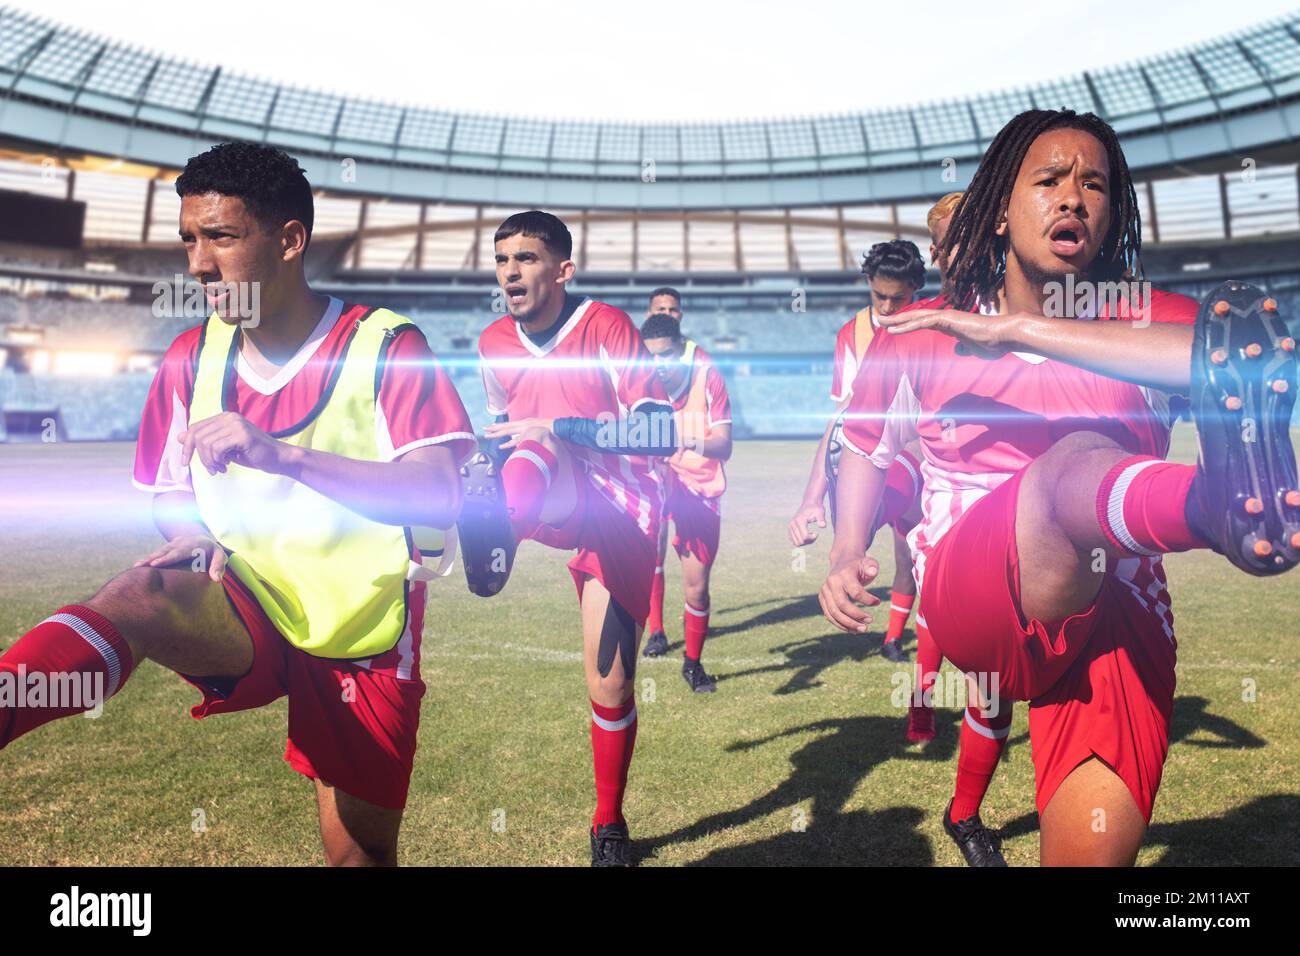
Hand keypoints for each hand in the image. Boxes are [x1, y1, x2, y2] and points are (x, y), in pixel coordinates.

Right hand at [134, 533, 226, 581]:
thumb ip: (218, 567)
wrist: (203, 540)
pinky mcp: (166, 549)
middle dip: (152, 558)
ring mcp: (171, 545)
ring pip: (158, 552)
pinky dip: (146, 560)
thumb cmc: (213, 553)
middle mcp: (180, 543)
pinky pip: (155, 555)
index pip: (179, 552)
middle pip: (165, 551)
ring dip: (146, 559)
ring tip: (135, 568)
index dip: (167, 558)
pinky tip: (136, 568)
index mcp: (193, 545)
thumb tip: (217, 580)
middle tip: (140, 566)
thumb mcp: (220, 557)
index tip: (156, 564)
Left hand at [180, 412, 288, 475]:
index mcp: (224, 417)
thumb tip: (179, 436)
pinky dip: (217, 460)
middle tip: (212, 469)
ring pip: (206, 443)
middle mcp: (229, 417)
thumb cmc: (252, 454)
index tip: (186, 463)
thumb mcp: (224, 448)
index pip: (195, 428)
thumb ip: (205, 441)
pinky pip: (217, 448)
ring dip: (209, 461)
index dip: (187, 446)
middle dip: (199, 457)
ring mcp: (236, 424)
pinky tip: (227, 465)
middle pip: (197, 436)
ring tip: (220, 468)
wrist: (277, 458)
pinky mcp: (242, 435)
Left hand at [483, 417, 555, 449]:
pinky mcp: (528, 435)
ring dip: (497, 434)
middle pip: (506, 426)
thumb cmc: (549, 429)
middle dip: (494, 427)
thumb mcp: (537, 428)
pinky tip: (501, 446)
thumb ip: (530, 432)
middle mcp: (523, 424)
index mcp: (524, 422)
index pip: (509, 424)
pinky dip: (508, 444)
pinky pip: (516, 440)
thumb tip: (524, 438)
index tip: (491, 426)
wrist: (558, 428)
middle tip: (484, 428)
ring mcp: (525, 429)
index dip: (500, 425)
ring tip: (488, 435)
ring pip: (508, 431)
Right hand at [788, 500, 826, 545]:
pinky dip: (801, 541)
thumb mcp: (820, 512)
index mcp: (799, 521)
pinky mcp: (790, 529)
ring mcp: (790, 527)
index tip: (817, 534)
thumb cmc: (816, 508)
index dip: (812, 538)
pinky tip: (806, 535)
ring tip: (810, 536)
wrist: (809, 503)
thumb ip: (821, 519)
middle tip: (814, 535)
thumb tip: (823, 526)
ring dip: (805, 542)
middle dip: (809, 541)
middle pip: (800, 541)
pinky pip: (794, 541)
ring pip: (796, 543)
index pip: (804, 537)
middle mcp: (792, 524)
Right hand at [819, 554, 880, 632]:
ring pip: (834, 613)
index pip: (855, 592)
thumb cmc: (858, 565)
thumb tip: (872, 571)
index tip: (878, 602)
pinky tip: (853, 629)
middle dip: (857, 616)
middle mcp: (831, 583)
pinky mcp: (822, 599)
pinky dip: (840, 624)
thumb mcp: (867, 563)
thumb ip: (872, 566)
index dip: (867, 600)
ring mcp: (825, 591)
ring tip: (863, 629)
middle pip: (842, 605)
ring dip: (849, 624)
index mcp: (844, 574)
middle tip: (870, 621)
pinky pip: (829, 615)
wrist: (842, 561)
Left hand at [878, 308, 1011, 358]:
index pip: (924, 322)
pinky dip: (907, 325)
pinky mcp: (948, 320)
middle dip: (898, 318)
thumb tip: (957, 350)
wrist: (1004, 336)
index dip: (909, 323)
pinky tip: (893, 329)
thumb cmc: (992, 344)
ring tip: (881, 321)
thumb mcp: (973, 349)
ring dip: (897, 319)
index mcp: (950, 324)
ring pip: (916, 317)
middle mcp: (946, 318)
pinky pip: (923, 322)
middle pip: (916, 316)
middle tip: (881, 319)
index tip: (895, 327)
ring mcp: (947, 317)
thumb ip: (964, 348)